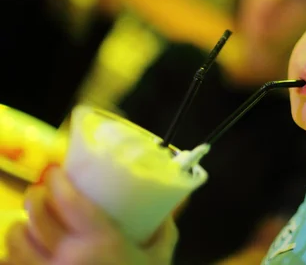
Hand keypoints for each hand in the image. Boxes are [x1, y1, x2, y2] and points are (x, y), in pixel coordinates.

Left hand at [4, 168, 177, 264]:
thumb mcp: (159, 260)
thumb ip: (164, 232)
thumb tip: (168, 206)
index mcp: (101, 242)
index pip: (68, 199)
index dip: (57, 180)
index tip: (56, 172)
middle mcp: (69, 257)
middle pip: (37, 214)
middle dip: (36, 196)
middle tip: (42, 192)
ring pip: (15, 240)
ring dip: (19, 227)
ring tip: (28, 223)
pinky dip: (11, 257)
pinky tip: (20, 253)